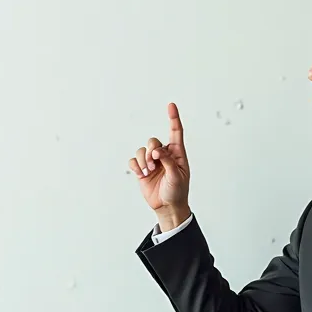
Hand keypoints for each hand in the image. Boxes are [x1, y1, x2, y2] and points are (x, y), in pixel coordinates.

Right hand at [129, 102, 190, 226]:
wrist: (167, 206)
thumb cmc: (177, 191)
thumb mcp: (176, 176)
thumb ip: (168, 161)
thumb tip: (158, 151)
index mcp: (177, 154)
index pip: (175, 132)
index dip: (173, 118)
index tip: (171, 105)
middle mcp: (164, 155)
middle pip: (153, 141)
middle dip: (151, 151)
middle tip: (155, 164)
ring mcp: (152, 162)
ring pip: (142, 150)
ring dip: (144, 160)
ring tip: (148, 172)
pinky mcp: (142, 170)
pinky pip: (134, 160)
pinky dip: (136, 166)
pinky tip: (141, 174)